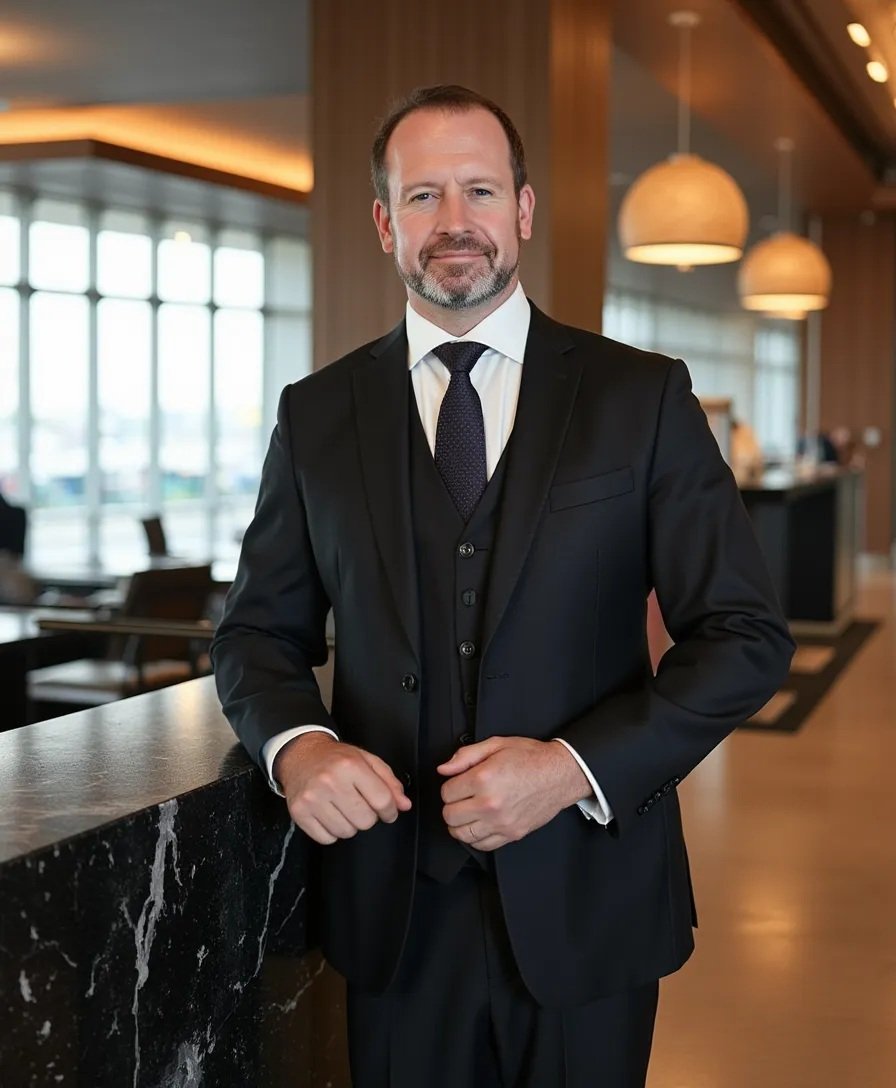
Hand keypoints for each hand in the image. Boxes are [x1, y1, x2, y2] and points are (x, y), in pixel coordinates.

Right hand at [275, 732, 411, 844]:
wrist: (301, 755)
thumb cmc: (336, 758)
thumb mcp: (367, 760)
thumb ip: (389, 782)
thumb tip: (403, 805)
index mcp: (350, 766)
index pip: (382, 800)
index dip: (390, 810)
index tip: (388, 811)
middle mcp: (330, 781)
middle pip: (365, 820)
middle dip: (368, 816)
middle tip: (360, 804)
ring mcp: (312, 798)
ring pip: (346, 832)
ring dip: (350, 824)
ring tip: (343, 808)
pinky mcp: (299, 812)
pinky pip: (326, 838)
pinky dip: (332, 831)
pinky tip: (330, 814)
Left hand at [437, 737, 591, 851]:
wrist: (560, 774)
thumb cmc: (531, 758)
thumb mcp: (496, 744)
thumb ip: (466, 755)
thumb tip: (444, 769)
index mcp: (484, 779)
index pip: (446, 792)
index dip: (450, 785)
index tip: (459, 782)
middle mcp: (490, 804)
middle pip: (450, 815)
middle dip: (452, 804)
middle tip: (462, 796)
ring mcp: (501, 822)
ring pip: (462, 834)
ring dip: (460, 823)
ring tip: (468, 811)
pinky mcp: (512, 834)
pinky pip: (482, 845)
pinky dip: (475, 837)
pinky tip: (480, 824)